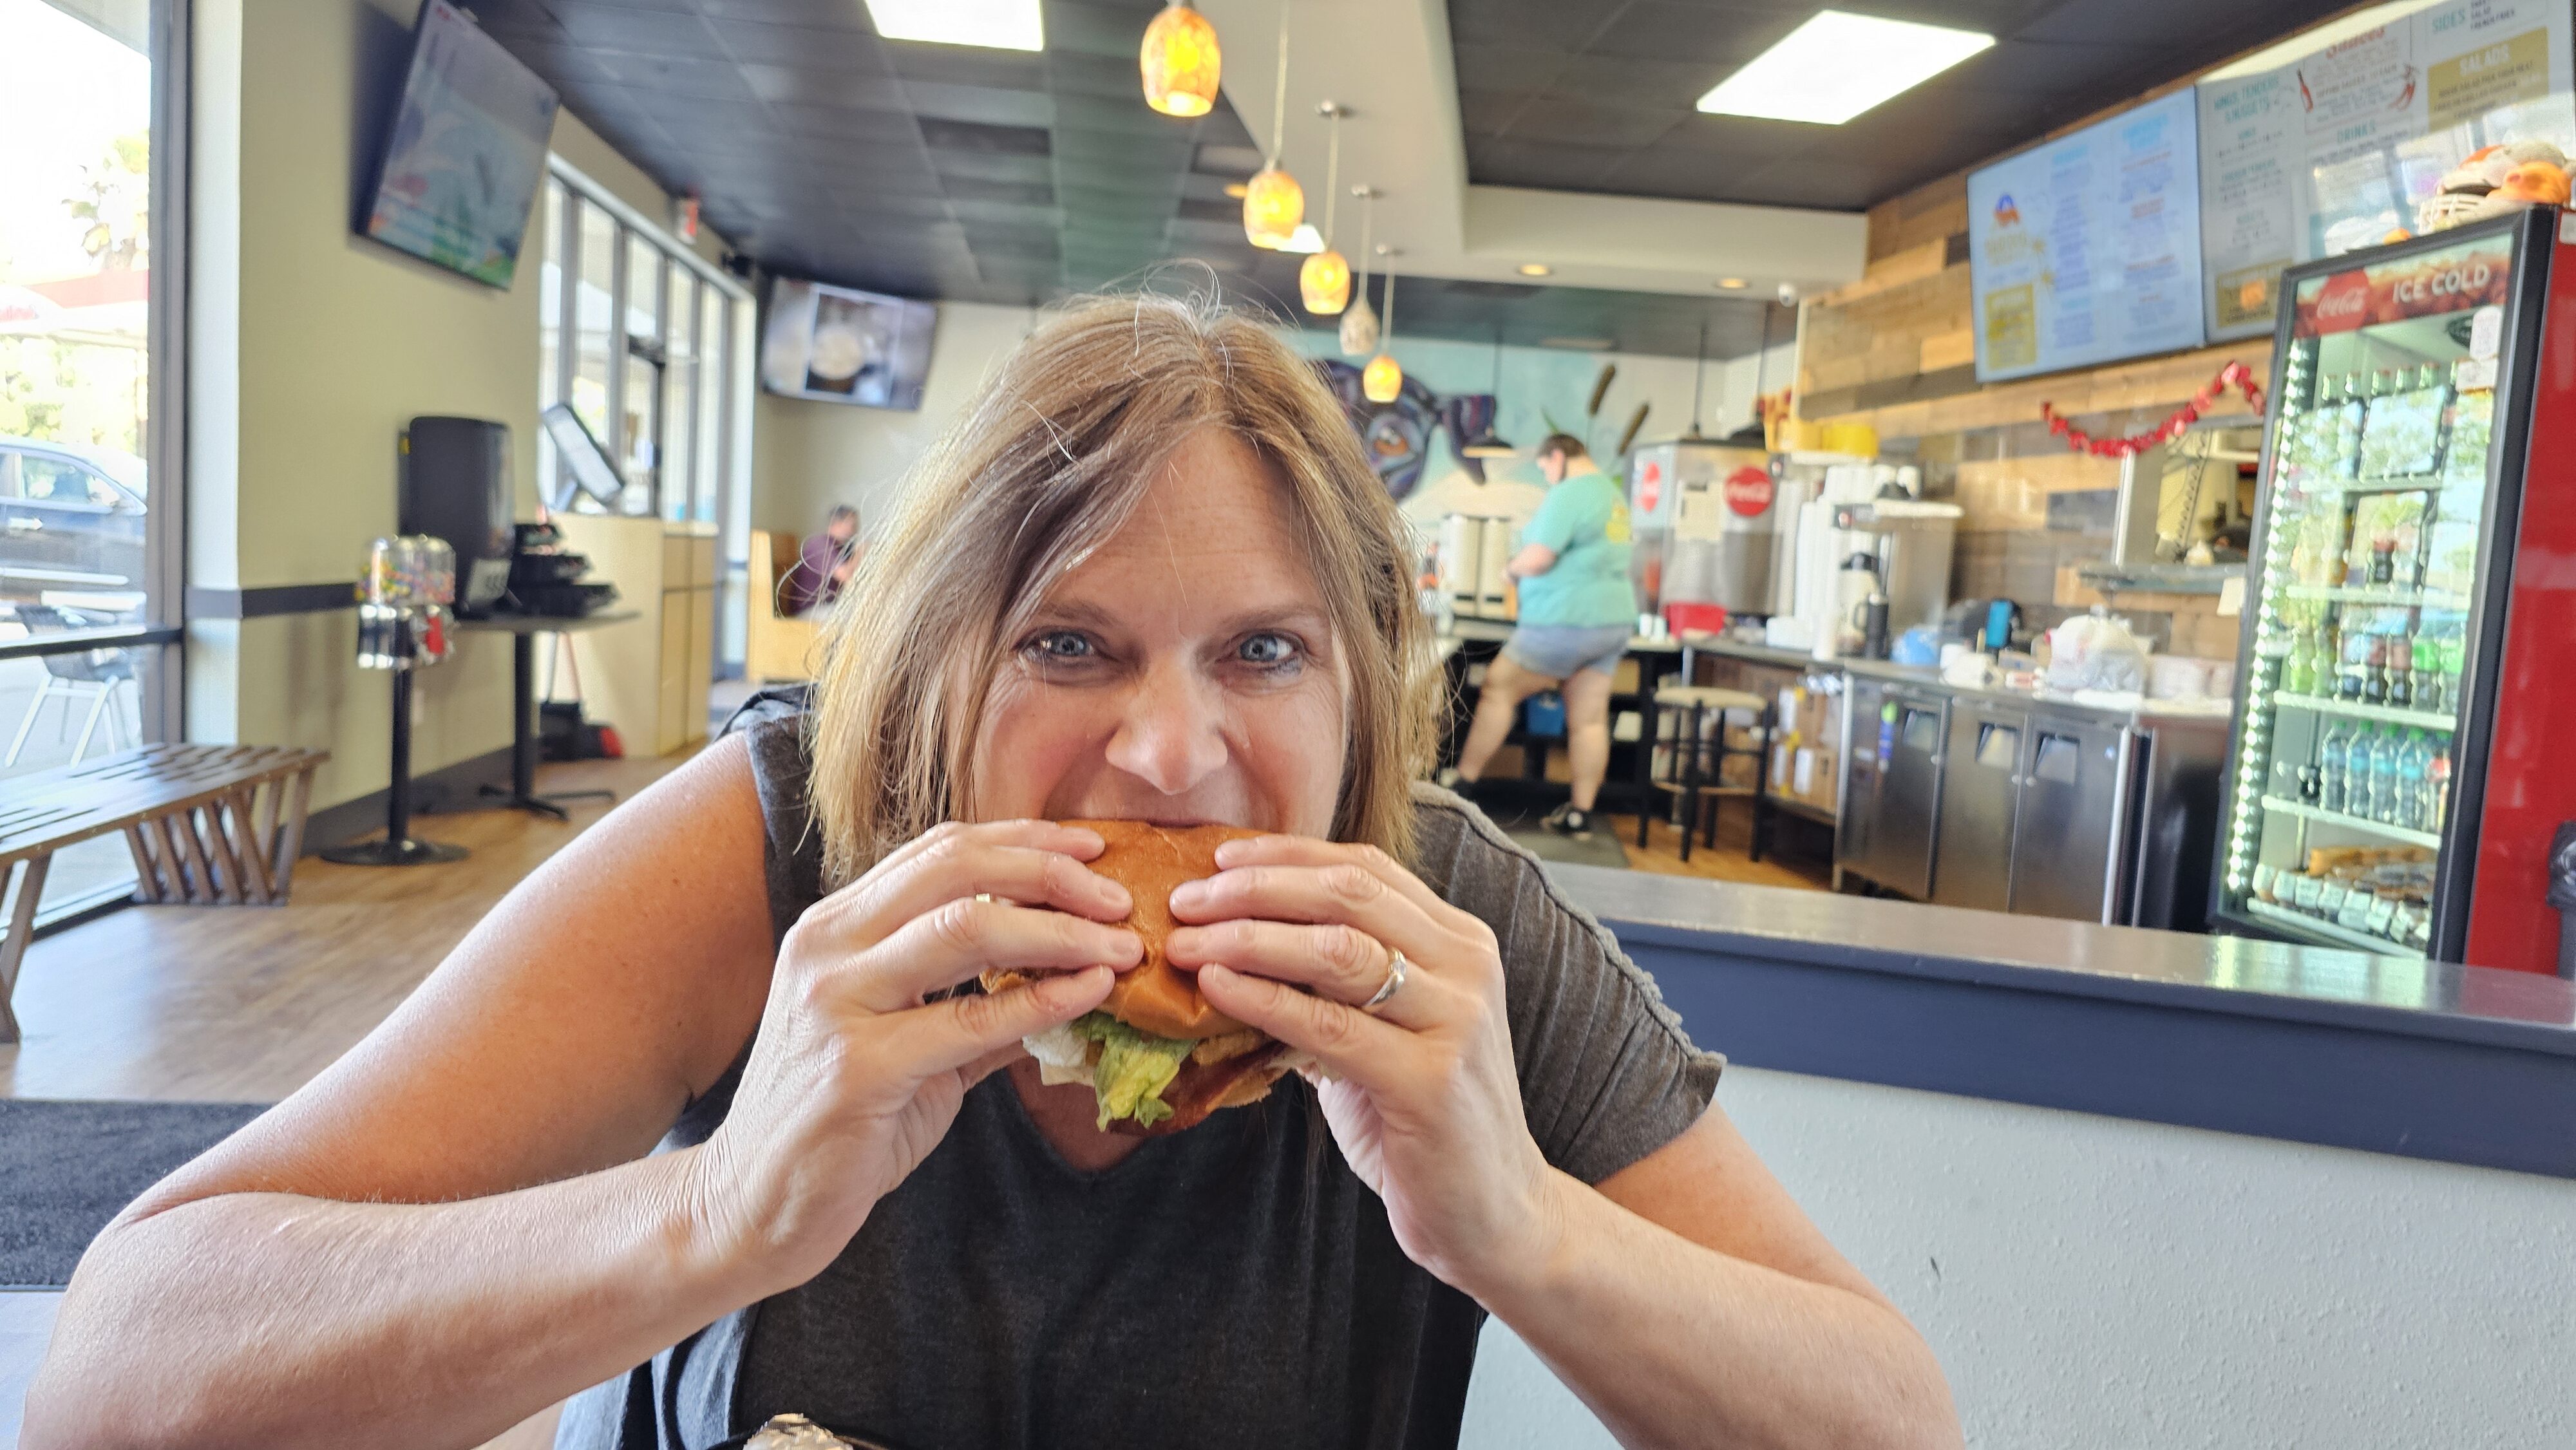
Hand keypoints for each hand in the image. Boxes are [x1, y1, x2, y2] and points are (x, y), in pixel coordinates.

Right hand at [689, 820, 1132, 1293]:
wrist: (755, 1205)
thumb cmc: (837, 1123)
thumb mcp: (905, 1042)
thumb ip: (974, 1005)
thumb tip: (1067, 980)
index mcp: (836, 927)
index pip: (940, 851)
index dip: (1023, 842)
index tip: (1093, 851)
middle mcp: (828, 947)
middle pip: (957, 868)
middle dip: (1051, 873)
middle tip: (1120, 896)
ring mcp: (836, 1002)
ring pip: (967, 927)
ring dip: (1060, 929)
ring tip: (1121, 943)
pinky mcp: (856, 1067)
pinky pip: (970, 1019)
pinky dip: (1043, 998)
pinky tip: (1090, 992)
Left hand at [1166, 838, 1557, 1297]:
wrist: (1492, 1214)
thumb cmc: (1424, 1121)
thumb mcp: (1384, 1032)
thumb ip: (1335, 986)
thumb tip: (1236, 944)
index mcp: (1459, 942)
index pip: (1366, 868)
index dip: (1287, 856)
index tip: (1218, 857)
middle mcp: (1466, 966)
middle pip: (1348, 894)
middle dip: (1257, 888)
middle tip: (1186, 899)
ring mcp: (1455, 1021)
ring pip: (1337, 950)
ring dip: (1248, 938)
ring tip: (1185, 942)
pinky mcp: (1430, 1081)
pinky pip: (1330, 1026)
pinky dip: (1264, 999)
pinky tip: (1216, 988)